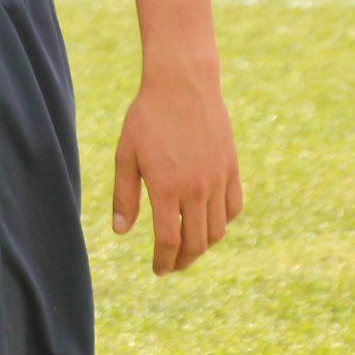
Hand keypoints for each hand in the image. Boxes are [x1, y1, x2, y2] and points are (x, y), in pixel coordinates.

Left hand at [111, 57, 241, 274]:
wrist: (182, 85)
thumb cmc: (147, 118)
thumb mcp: (126, 155)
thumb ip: (124, 196)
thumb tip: (121, 232)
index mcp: (167, 188)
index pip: (169, 241)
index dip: (164, 261)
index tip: (158, 269)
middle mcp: (196, 188)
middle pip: (197, 242)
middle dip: (183, 260)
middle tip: (172, 265)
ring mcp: (218, 179)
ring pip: (218, 230)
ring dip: (204, 245)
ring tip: (189, 247)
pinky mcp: (232, 168)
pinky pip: (234, 208)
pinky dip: (223, 222)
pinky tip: (209, 222)